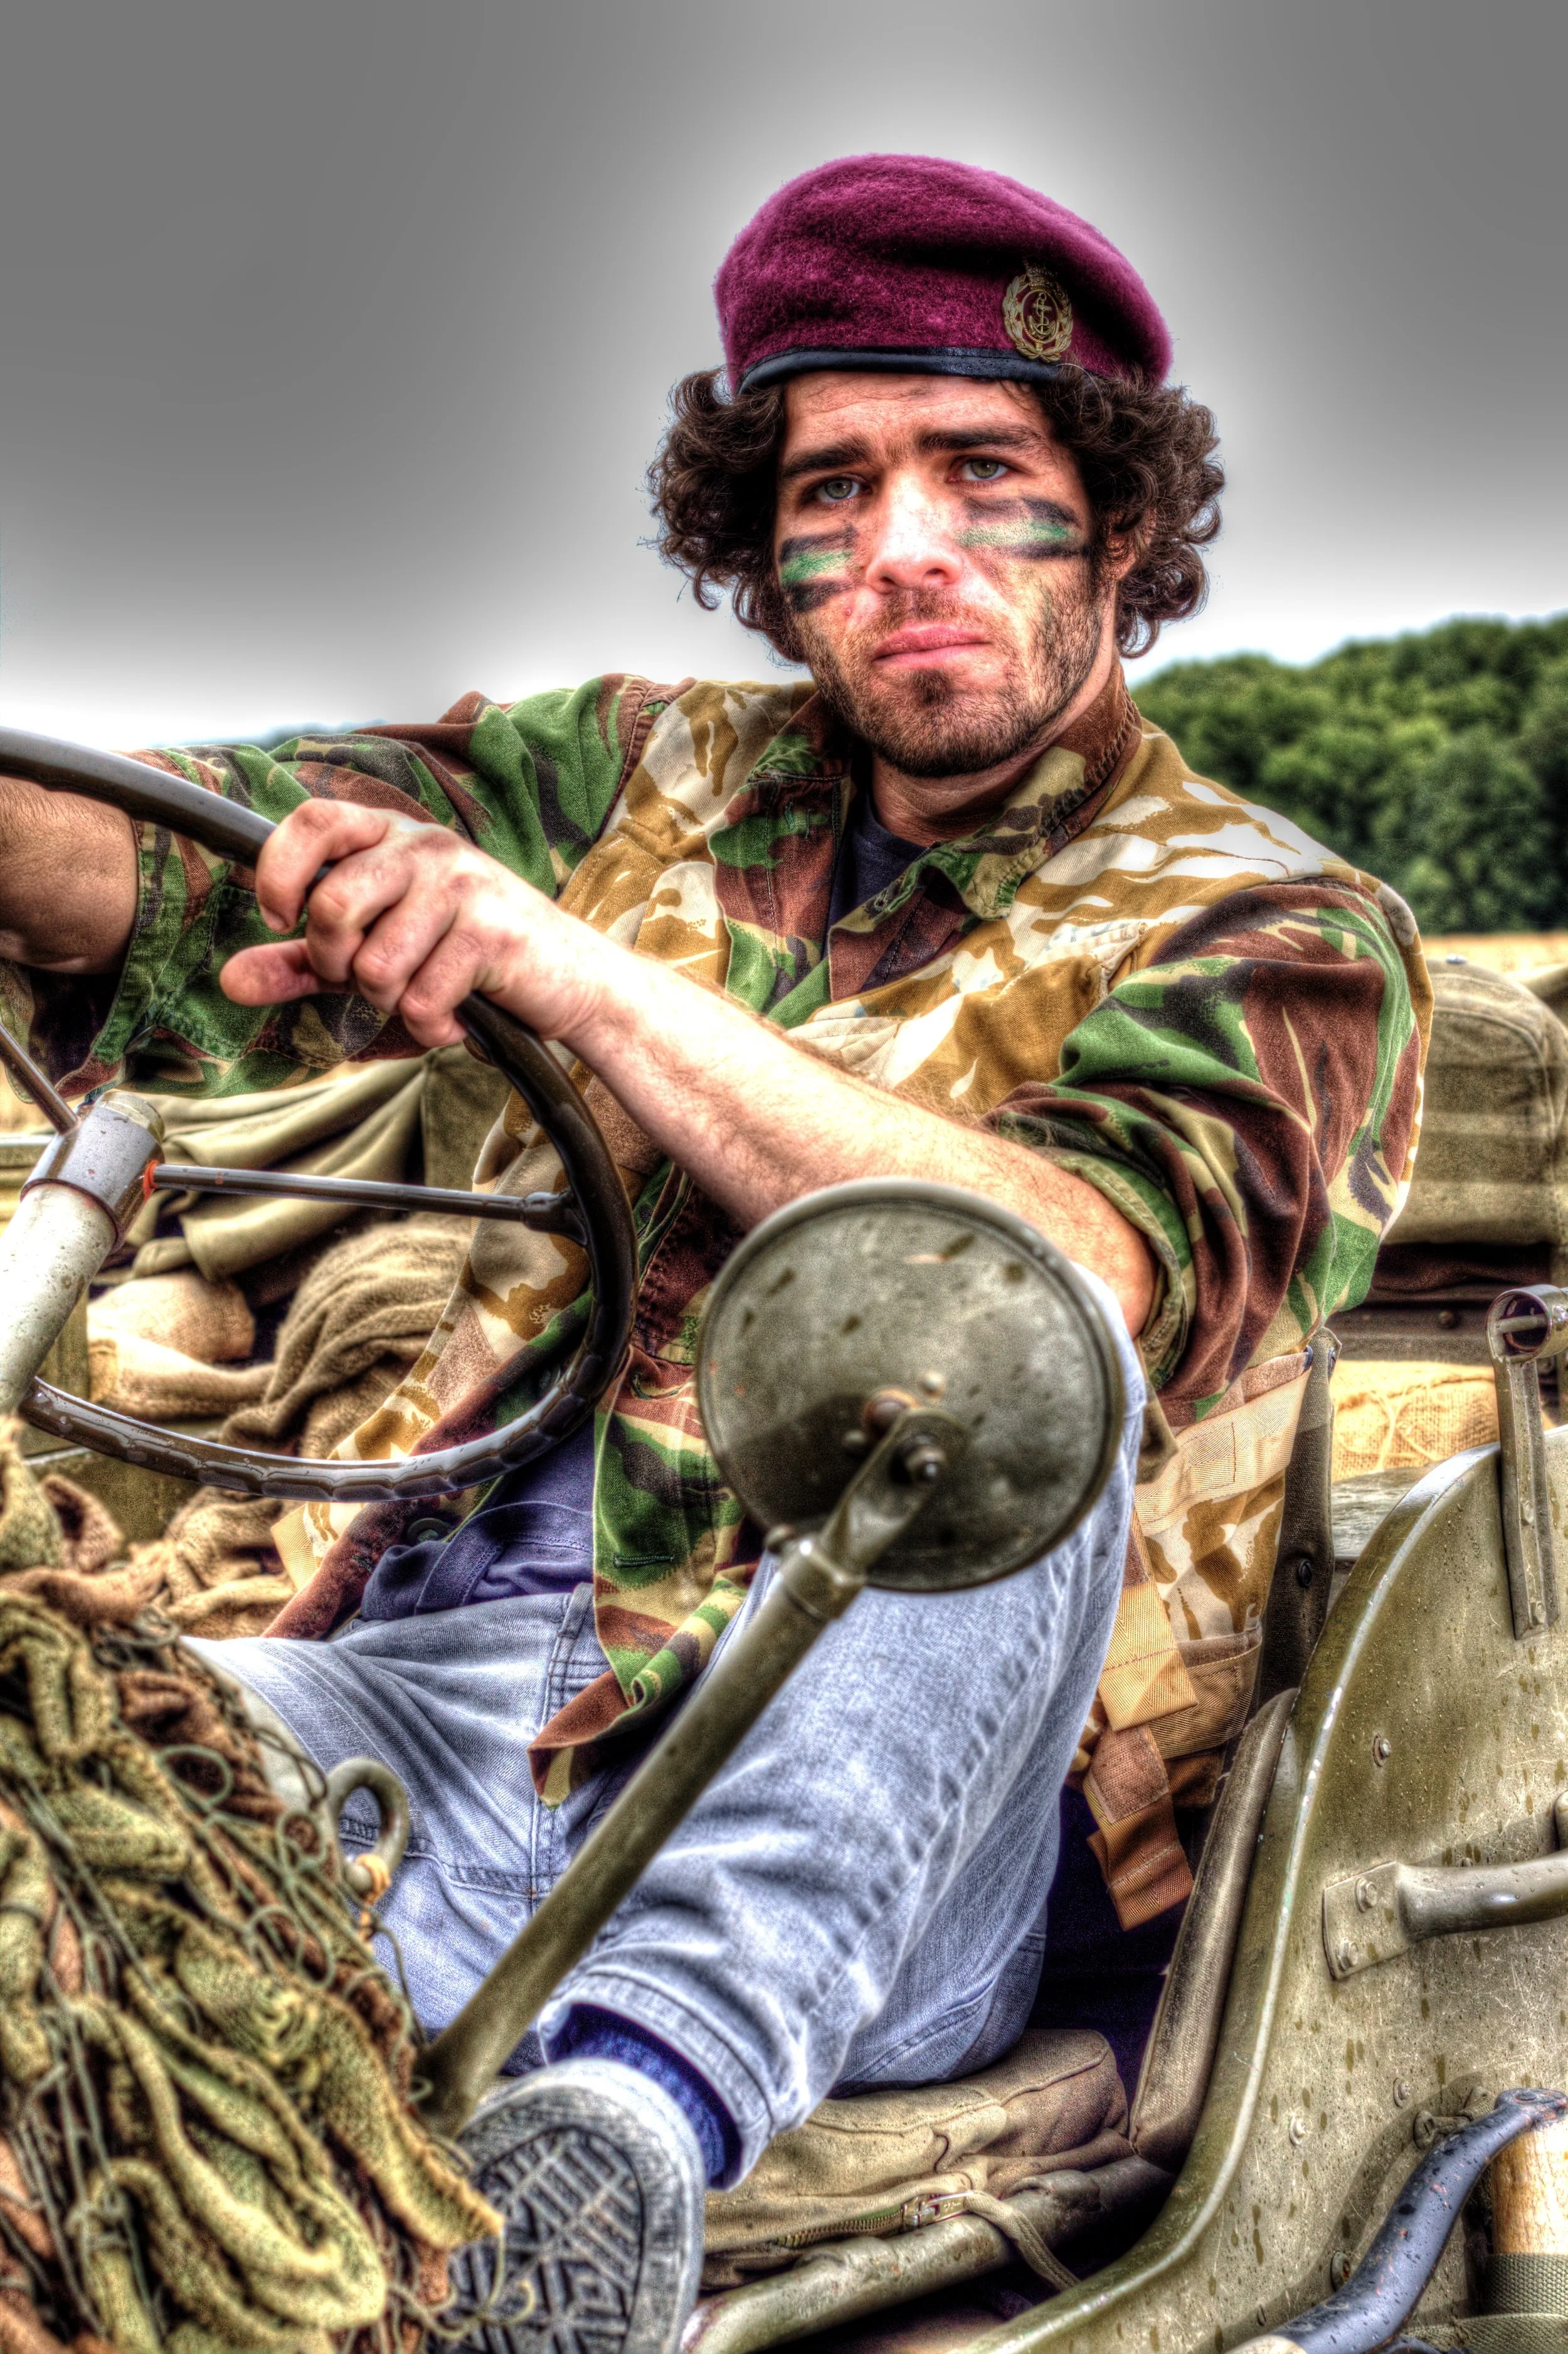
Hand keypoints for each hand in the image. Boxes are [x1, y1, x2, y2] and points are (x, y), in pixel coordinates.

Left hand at [219, 798, 610, 1046]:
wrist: (567, 978)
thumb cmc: (464, 955)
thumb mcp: (376, 950)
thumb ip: (303, 961)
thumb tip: (231, 980)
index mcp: (391, 836)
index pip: (313, 821)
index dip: (280, 871)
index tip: (280, 917)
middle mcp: (425, 847)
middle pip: (333, 905)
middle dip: (337, 964)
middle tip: (367, 977)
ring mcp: (463, 885)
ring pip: (375, 966)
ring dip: (391, 1002)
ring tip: (424, 992)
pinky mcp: (493, 933)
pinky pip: (422, 1000)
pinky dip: (431, 1027)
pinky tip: (456, 1013)